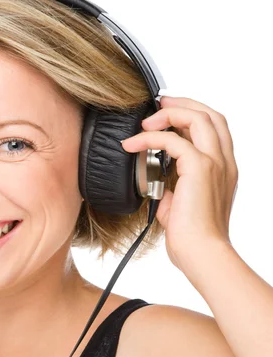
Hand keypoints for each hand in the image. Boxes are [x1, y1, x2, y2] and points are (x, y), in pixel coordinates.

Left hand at [121, 96, 237, 270]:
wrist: (201, 253)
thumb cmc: (191, 235)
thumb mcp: (180, 202)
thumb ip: (172, 185)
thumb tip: (154, 177)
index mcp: (223, 169)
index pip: (214, 128)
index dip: (191, 113)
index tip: (166, 112)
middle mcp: (224, 162)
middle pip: (210, 114)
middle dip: (182, 103)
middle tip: (157, 104)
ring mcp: (216, 163)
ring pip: (199, 117)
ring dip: (168, 113)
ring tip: (144, 122)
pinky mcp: (200, 168)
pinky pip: (174, 139)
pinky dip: (150, 137)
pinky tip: (133, 145)